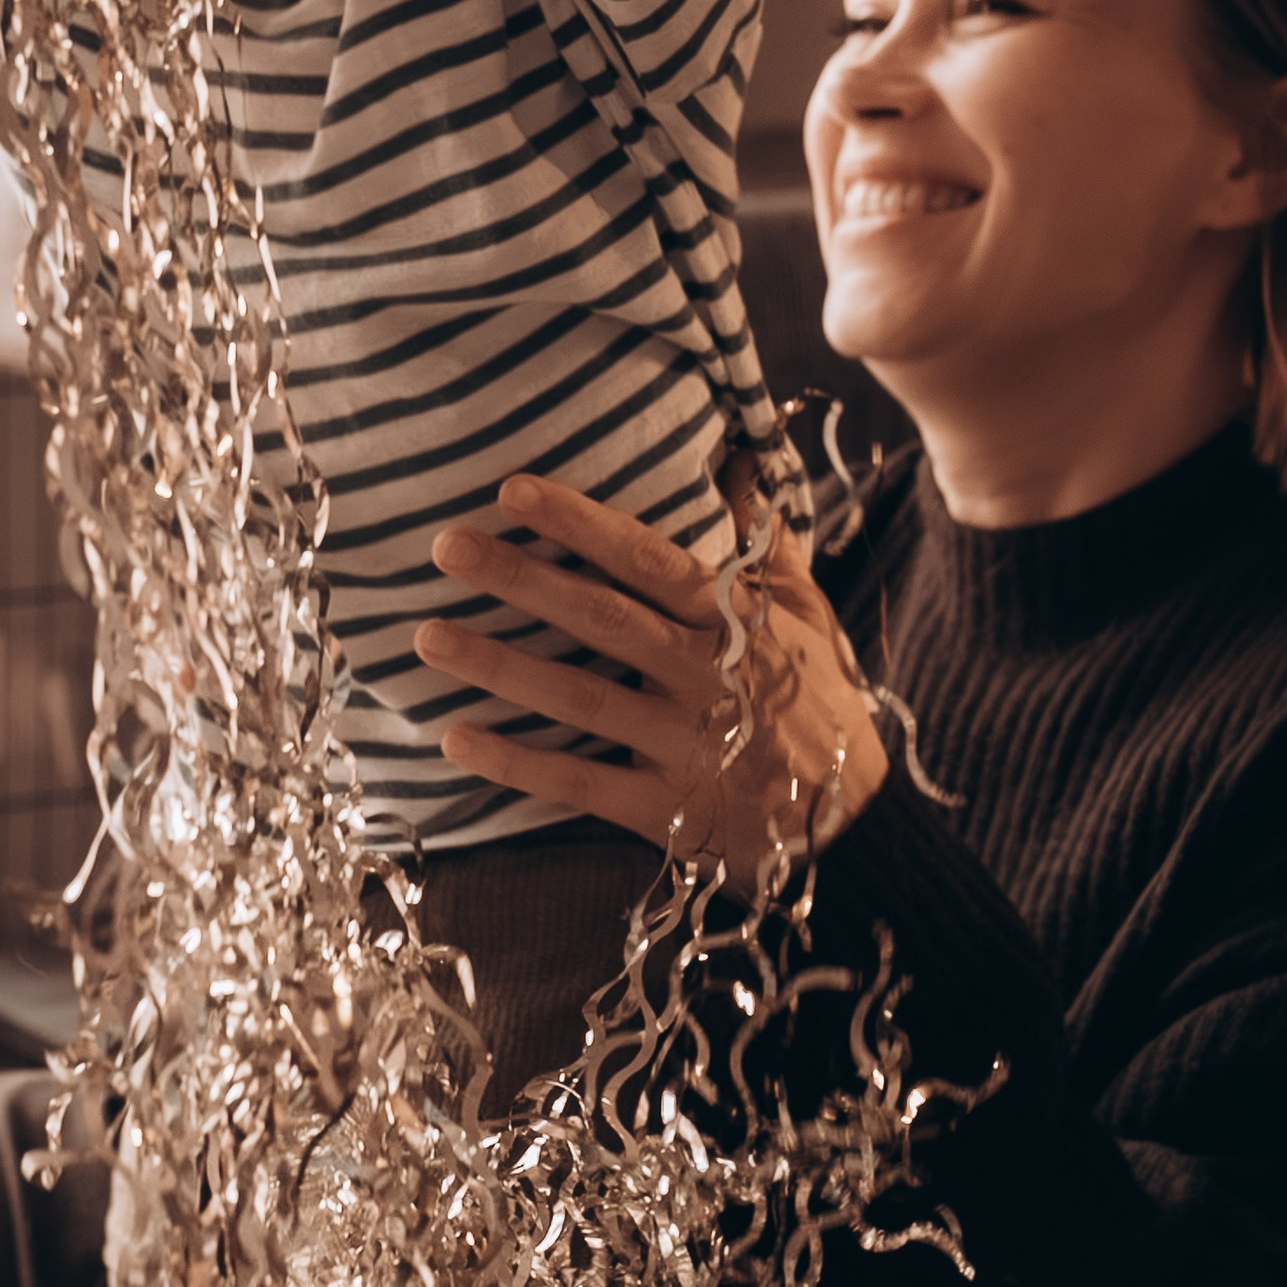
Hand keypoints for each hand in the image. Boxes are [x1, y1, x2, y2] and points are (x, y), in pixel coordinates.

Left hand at [415, 468, 888, 883]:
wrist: (857, 825)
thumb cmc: (821, 705)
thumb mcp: (809, 615)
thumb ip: (765, 541)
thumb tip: (739, 460)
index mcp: (736, 622)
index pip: (649, 560)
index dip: (581, 523)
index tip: (513, 490)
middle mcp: (707, 677)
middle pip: (603, 619)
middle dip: (522, 580)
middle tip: (447, 547)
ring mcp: (686, 746)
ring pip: (581, 699)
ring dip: (501, 667)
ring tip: (429, 638)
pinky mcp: (668, 811)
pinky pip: (582, 784)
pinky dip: (519, 764)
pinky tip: (456, 739)